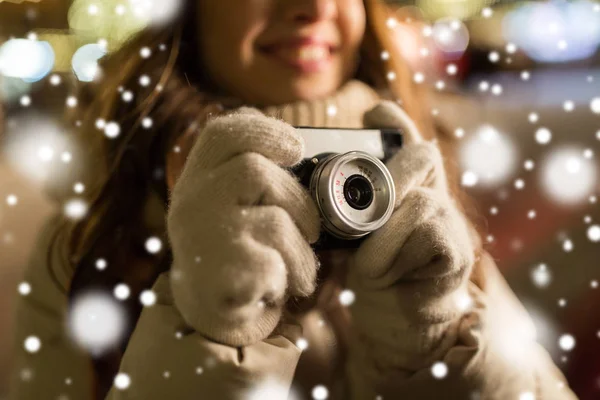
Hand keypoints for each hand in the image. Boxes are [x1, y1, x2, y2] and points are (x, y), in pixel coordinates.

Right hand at [166, 107, 320, 346]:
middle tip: (312, 226)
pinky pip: (277, 261)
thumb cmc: (236, 250)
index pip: (222, 134)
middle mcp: (193, 202)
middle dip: (297, 199)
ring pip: (276, 220)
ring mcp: (204, 238)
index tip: (297, 146)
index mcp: (198, 179)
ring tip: (301, 266)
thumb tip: (300, 147)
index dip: (264, 130)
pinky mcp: (223, 274)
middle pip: (254, 171)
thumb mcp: (233, 204)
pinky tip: (279, 285)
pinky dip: (292, 273)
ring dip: (301, 245)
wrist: (212, 313)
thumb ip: (254, 174)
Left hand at [346, 101, 475, 368]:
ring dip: (382, 229)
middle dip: (387, 174)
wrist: (400, 324)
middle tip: (361, 202)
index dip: (394, 124)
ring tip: (363, 257)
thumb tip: (306, 185)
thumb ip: (346, 208)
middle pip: (421, 158)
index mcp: (407, 189)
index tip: (373, 113)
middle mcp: (433, 196)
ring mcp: (449, 222)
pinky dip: (392, 252)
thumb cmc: (374, 274)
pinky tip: (379, 272)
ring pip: (419, 200)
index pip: (406, 143)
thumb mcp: (352, 235)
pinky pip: (426, 232)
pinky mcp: (457, 252)